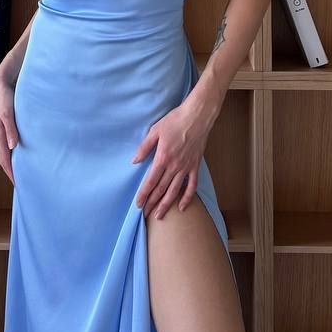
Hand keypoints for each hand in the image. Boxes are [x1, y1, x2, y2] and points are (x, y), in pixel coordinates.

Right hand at [0, 73, 19, 185]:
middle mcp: (1, 136)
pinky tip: (28, 151)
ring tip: (27, 170)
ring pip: (10, 151)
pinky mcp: (10, 125)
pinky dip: (19, 151)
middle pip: (6, 159)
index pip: (4, 161)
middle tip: (25, 182)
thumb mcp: (8, 113)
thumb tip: (12, 147)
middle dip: (13, 171)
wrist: (1, 83)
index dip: (11, 173)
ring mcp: (5, 130)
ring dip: (16, 161)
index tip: (19, 185)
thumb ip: (10, 129)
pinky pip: (13, 142)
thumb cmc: (4, 98)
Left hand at [131, 101, 212, 219]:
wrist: (197, 116)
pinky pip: (192, 185)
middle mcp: (174, 166)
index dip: (144, 194)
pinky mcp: (195, 166)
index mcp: (162, 157)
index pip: (151, 181)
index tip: (138, 204)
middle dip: (152, 203)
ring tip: (159, 216)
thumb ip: (144, 147)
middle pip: (161, 189)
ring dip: (166, 204)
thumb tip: (135, 161)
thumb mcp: (155, 131)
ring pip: (175, 190)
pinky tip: (181, 207)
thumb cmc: (175, 120)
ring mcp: (186, 167)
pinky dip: (187, 197)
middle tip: (145, 214)